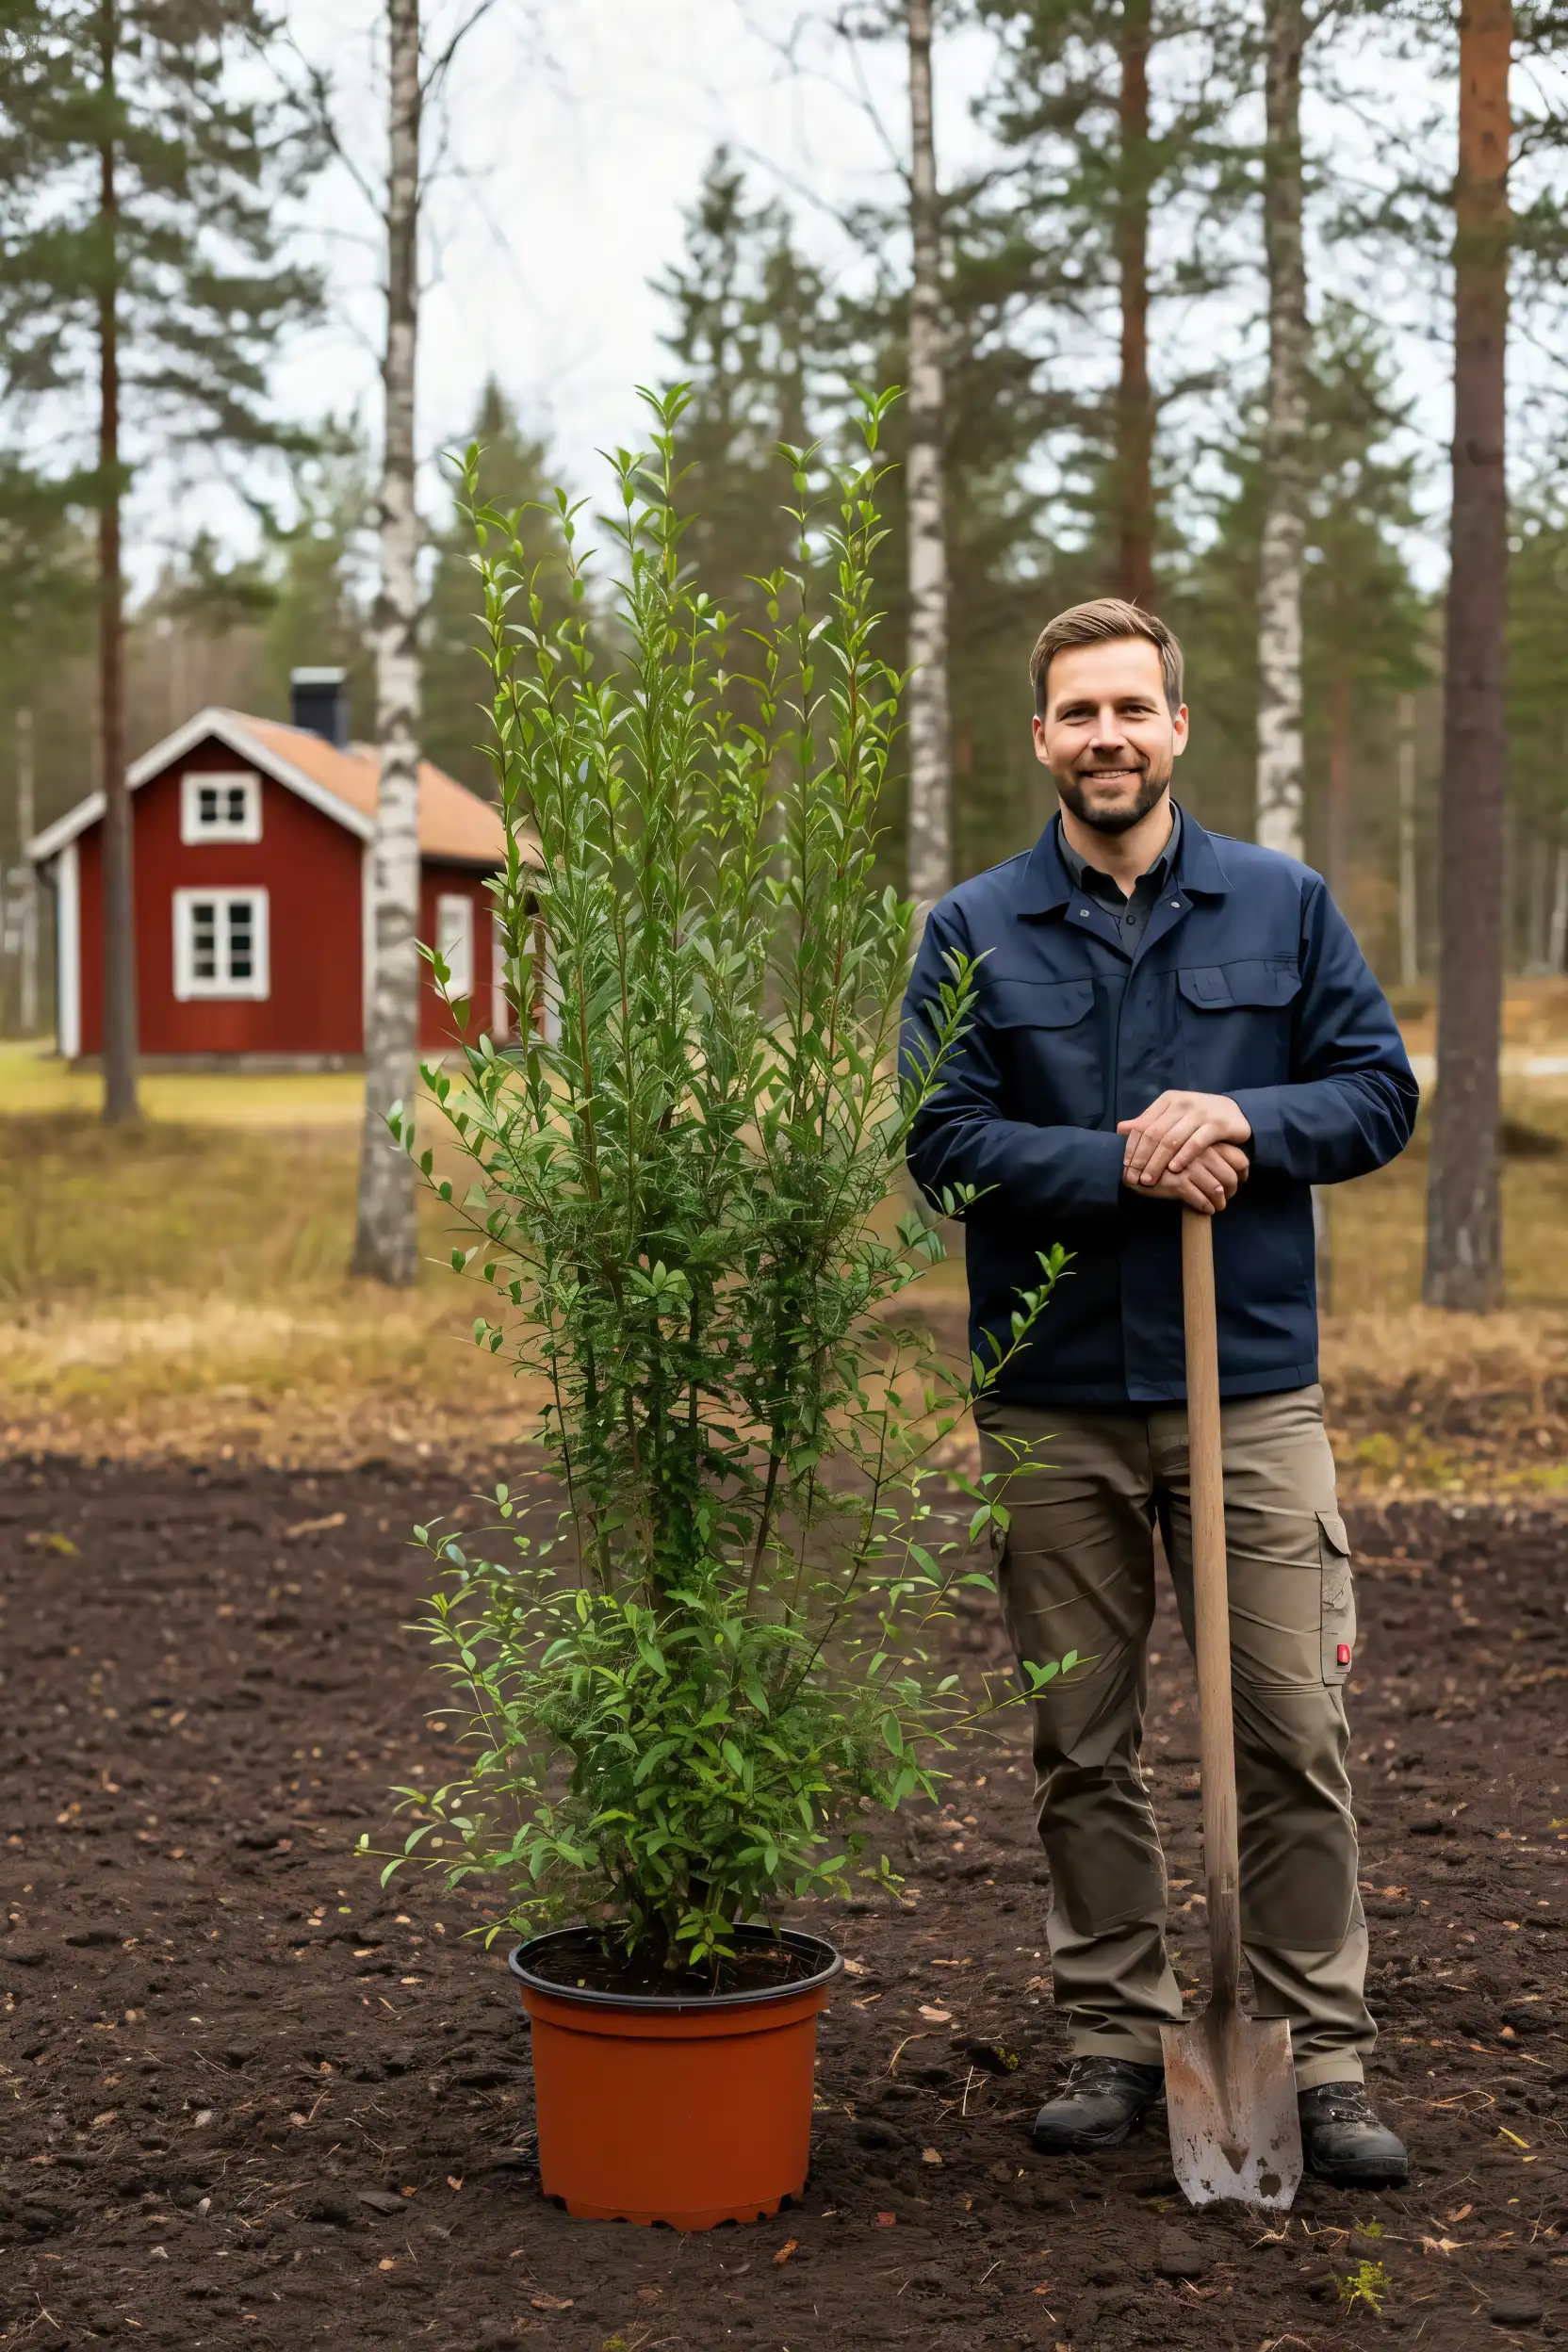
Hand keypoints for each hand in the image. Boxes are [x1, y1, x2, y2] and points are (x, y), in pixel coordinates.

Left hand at [1117, 1090, 1251, 1188]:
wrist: (1234, 1111)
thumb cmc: (1197, 1117)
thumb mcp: (1172, 1115)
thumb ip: (1149, 1122)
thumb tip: (1120, 1129)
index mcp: (1168, 1100)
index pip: (1144, 1125)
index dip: (1133, 1147)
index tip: (1125, 1166)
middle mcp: (1183, 1103)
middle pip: (1155, 1134)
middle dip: (1142, 1159)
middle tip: (1134, 1177)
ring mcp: (1201, 1113)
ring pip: (1172, 1140)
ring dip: (1158, 1162)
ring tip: (1150, 1178)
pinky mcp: (1217, 1125)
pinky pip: (1196, 1143)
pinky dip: (1183, 1157)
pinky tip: (1174, 1170)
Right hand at [1122, 1141, 1249, 1214]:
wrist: (1129, 1161)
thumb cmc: (1159, 1153)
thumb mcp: (1182, 1146)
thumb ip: (1205, 1151)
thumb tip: (1230, 1164)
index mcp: (1204, 1140)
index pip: (1238, 1156)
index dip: (1242, 1172)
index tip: (1240, 1180)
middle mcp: (1200, 1152)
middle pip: (1230, 1175)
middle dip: (1232, 1190)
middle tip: (1228, 1197)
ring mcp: (1189, 1168)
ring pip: (1217, 1189)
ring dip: (1220, 1202)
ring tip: (1218, 1206)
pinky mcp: (1177, 1183)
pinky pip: (1200, 1200)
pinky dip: (1206, 1207)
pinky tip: (1207, 1210)